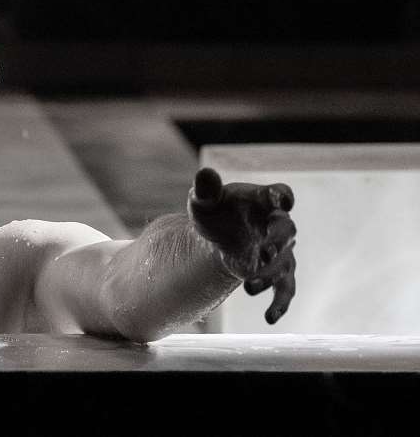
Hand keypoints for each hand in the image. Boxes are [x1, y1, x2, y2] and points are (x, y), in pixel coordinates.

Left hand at [187, 167, 296, 323]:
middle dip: (279, 240)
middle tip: (265, 250)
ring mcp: (280, 250)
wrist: (216, 235)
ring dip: (270, 274)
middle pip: (287, 229)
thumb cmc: (215, 211)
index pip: (280, 194)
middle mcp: (276, 224)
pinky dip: (280, 304)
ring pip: (285, 262)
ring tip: (249, 286)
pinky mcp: (276, 271)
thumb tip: (205, 173)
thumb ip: (205, 189)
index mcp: (263, 200)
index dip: (282, 197)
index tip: (282, 201)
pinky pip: (285, 289)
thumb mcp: (203, 200)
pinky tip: (269, 318)